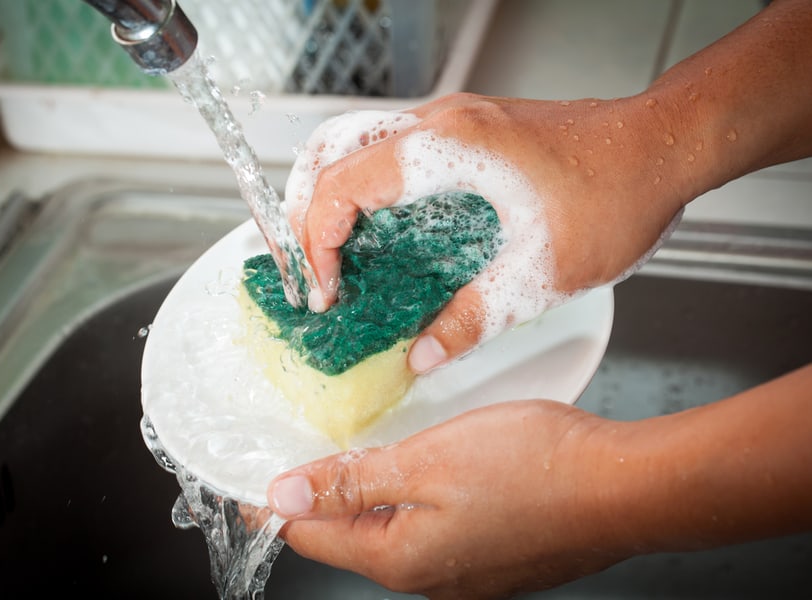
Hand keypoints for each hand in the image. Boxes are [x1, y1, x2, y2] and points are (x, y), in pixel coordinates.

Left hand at [266, 366, 811, 598]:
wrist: (622, 487)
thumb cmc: (534, 467)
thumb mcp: (426, 462)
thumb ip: (353, 482)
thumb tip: (287, 495)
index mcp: (400, 559)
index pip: (312, 534)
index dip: (278, 504)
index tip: (251, 484)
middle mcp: (428, 579)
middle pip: (351, 539)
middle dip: (321, 500)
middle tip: (302, 458)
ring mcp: (465, 575)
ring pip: (393, 535)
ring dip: (368, 500)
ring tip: (354, 461)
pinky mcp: (493, 559)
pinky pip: (431, 534)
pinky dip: (412, 504)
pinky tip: (419, 475)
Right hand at [285, 92, 688, 372]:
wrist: (665, 145)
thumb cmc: (617, 194)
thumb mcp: (542, 274)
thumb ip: (474, 318)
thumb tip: (421, 353)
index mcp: (446, 150)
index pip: (340, 186)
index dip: (317, 243)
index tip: (328, 291)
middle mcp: (439, 123)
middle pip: (329, 151)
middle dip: (303, 212)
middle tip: (312, 268)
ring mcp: (452, 120)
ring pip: (354, 141)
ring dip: (330, 193)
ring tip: (332, 250)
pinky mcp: (468, 129)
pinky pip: (389, 147)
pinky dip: (364, 185)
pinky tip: (381, 229)